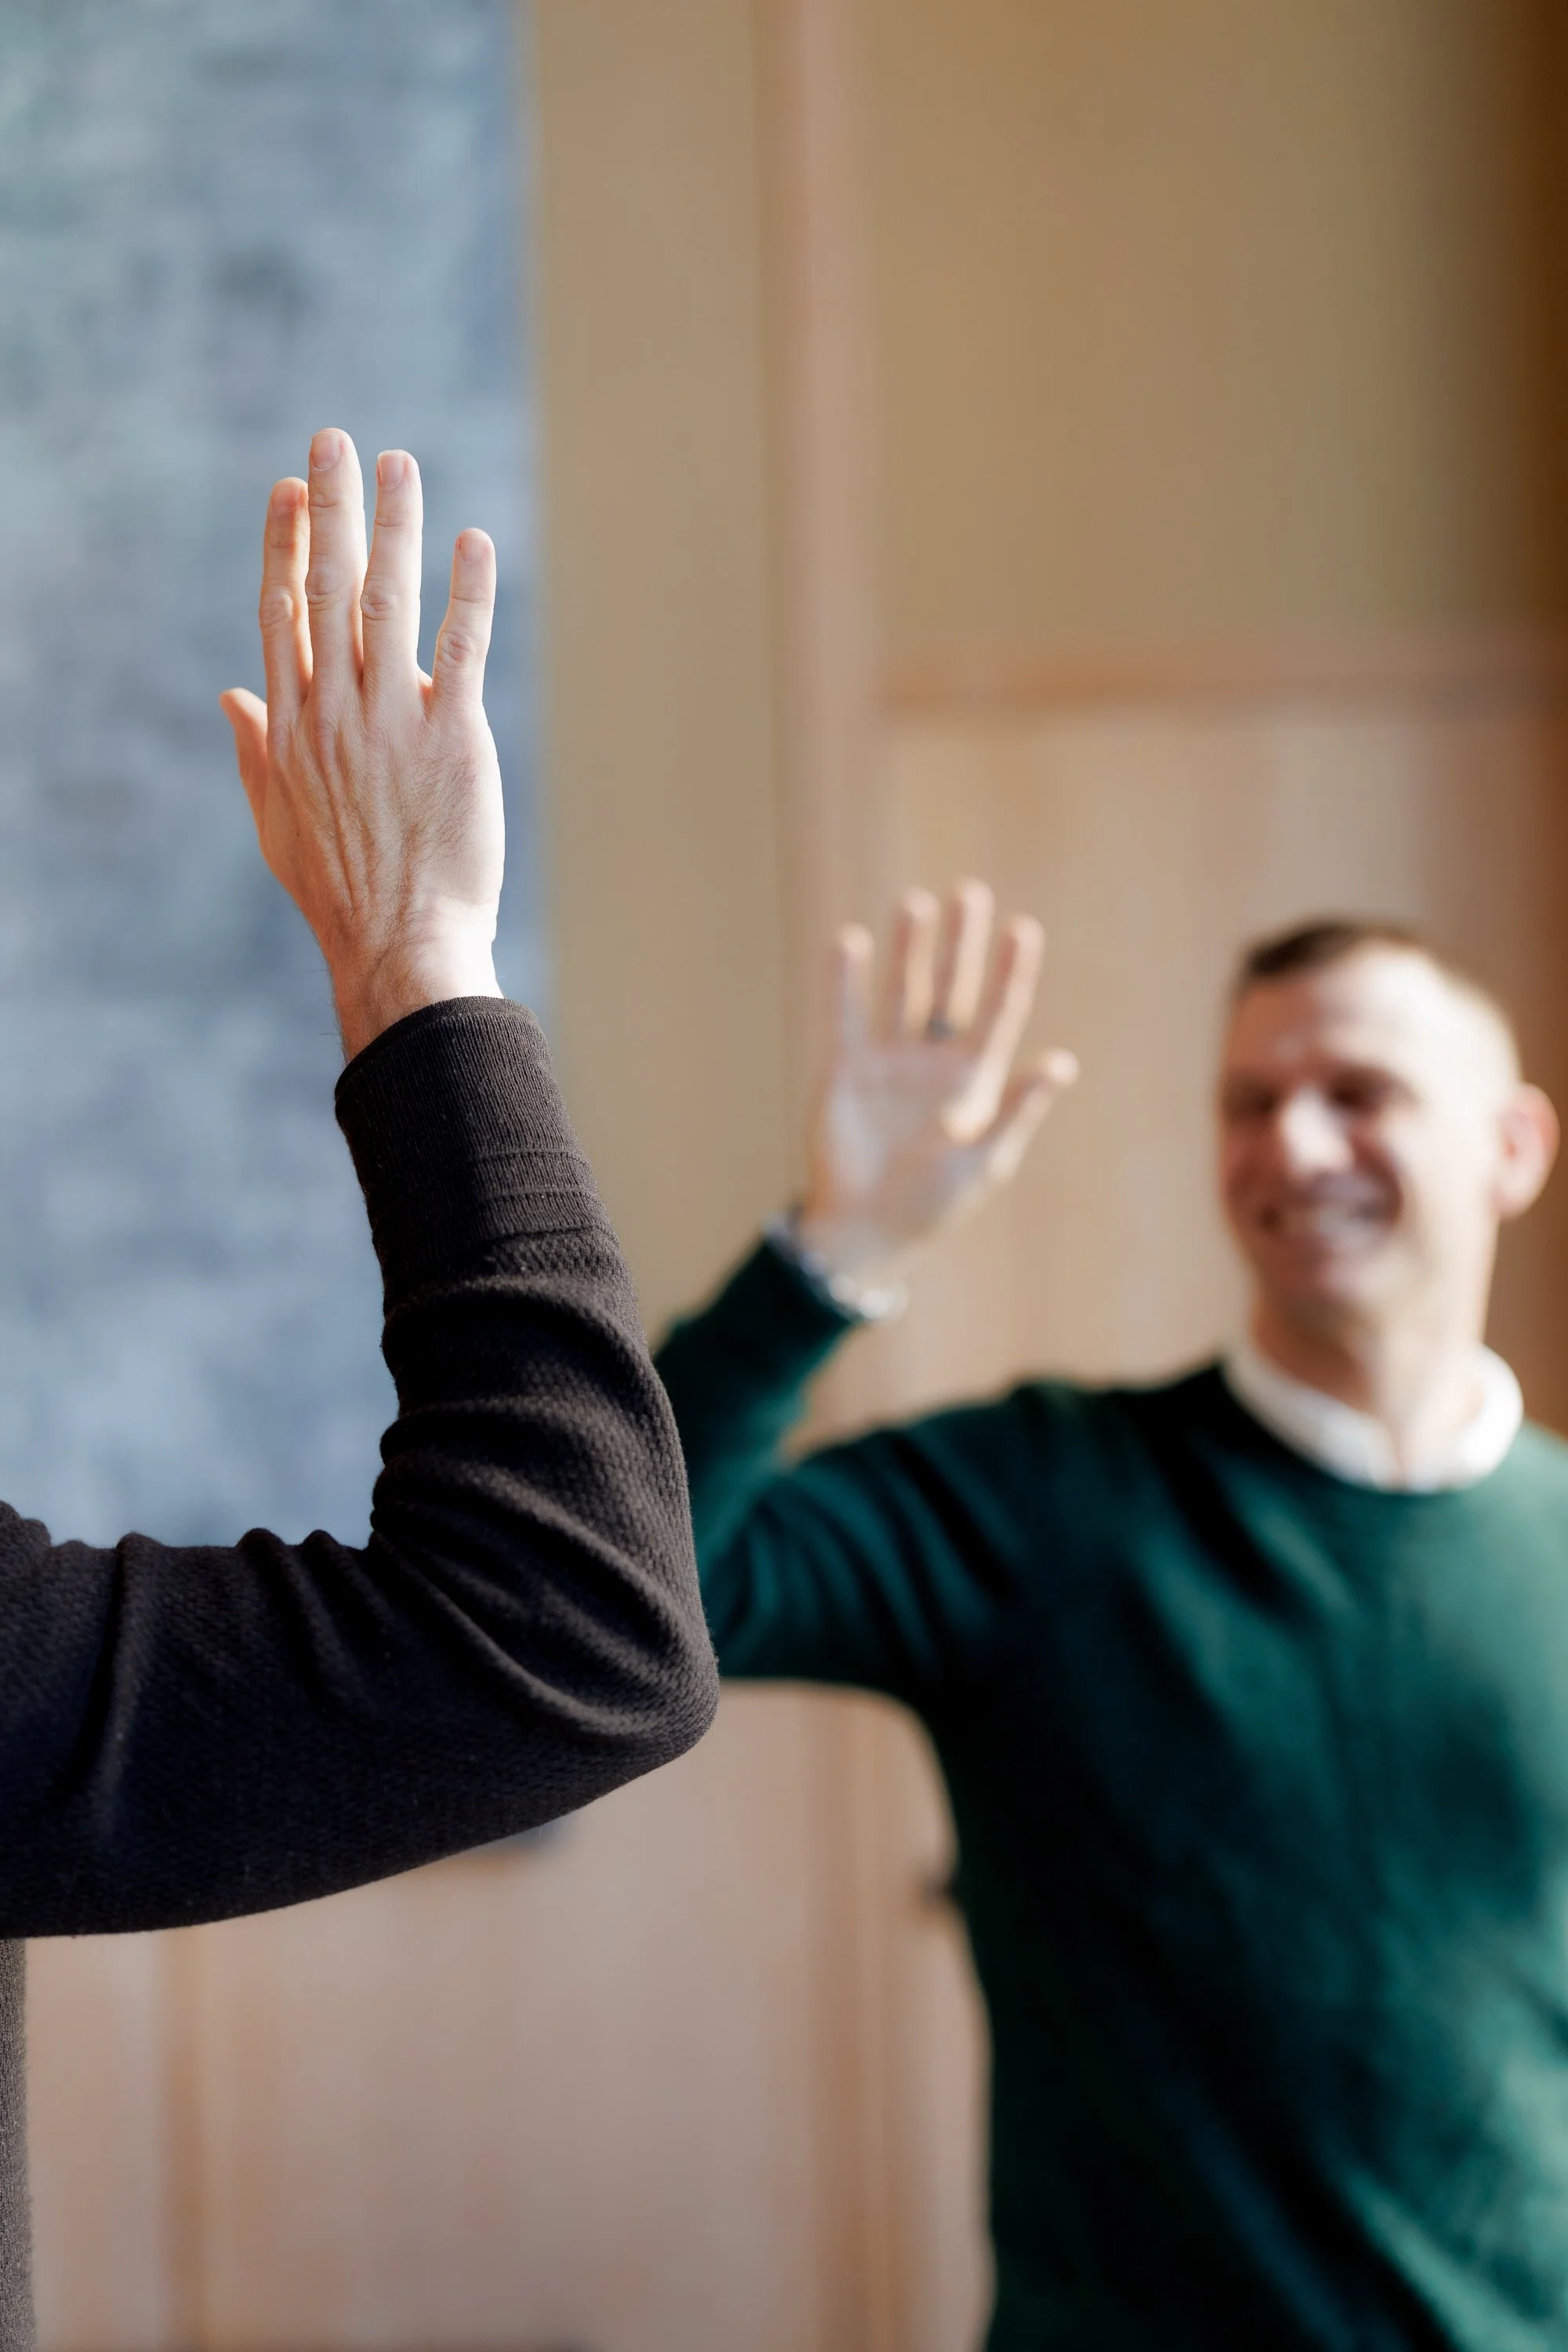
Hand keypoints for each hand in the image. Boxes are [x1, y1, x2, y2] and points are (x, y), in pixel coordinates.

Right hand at [220, 428, 505, 1058]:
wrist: (399, 945)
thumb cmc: (341, 892)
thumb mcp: (276, 821)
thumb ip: (254, 751)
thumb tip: (233, 697)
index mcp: (292, 727)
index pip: (283, 612)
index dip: (285, 544)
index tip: (290, 489)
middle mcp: (336, 712)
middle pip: (327, 587)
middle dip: (330, 507)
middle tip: (335, 441)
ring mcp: (394, 721)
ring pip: (389, 601)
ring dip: (394, 525)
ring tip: (399, 464)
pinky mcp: (453, 737)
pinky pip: (462, 648)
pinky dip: (468, 591)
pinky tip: (474, 542)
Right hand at [796, 880, 1077, 1281]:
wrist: (865, 1231)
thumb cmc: (932, 1206)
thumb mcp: (984, 1162)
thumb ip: (1018, 1110)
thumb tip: (1062, 1062)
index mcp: (976, 1082)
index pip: (999, 1014)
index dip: (1012, 973)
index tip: (1023, 929)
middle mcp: (934, 1062)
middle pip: (951, 990)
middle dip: (961, 945)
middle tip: (969, 894)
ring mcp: (889, 1062)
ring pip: (902, 992)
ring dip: (909, 950)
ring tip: (916, 903)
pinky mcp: (845, 1069)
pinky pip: (845, 1015)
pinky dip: (845, 980)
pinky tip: (852, 941)